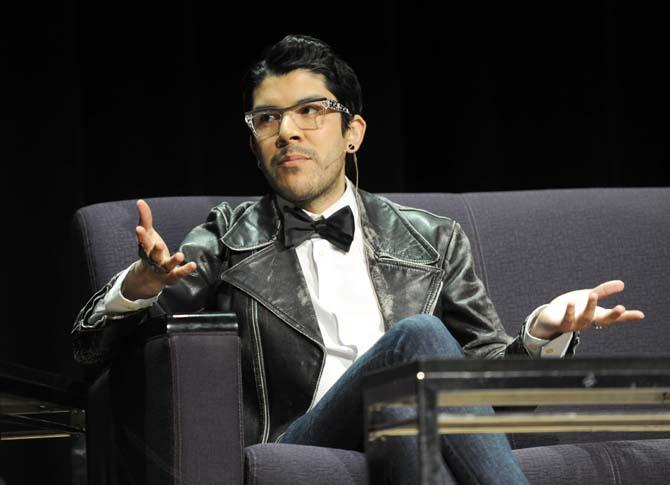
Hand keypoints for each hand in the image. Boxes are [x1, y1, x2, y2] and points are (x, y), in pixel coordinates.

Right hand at [122, 199, 196, 299]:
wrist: (150, 276)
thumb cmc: (150, 250)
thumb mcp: (148, 234)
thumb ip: (145, 218)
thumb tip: (140, 201)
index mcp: (146, 248)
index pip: (142, 241)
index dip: (141, 235)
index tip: (139, 228)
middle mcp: (153, 260)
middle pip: (152, 255)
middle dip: (155, 250)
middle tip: (159, 243)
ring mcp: (163, 269)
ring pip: (167, 266)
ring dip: (173, 261)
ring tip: (179, 255)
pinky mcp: (172, 275)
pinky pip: (179, 273)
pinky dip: (185, 270)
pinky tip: (193, 265)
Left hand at [530, 280, 644, 339]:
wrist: (550, 318)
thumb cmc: (573, 308)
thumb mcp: (589, 297)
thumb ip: (604, 291)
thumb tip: (622, 284)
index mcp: (596, 316)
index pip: (613, 317)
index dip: (626, 317)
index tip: (640, 315)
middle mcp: (587, 322)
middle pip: (602, 320)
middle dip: (612, 315)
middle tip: (621, 308)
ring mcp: (575, 324)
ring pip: (584, 319)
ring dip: (590, 307)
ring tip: (593, 295)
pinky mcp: (561, 324)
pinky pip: (566, 321)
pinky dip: (569, 313)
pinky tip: (571, 303)